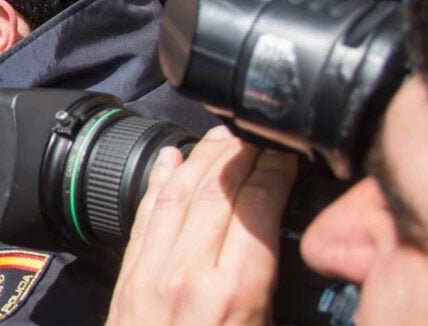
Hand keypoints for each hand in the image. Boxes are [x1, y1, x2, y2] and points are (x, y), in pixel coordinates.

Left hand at [106, 126, 297, 325]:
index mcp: (235, 291)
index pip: (256, 208)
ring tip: (220, 137)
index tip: (286, 155)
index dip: (274, 172)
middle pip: (217, 191)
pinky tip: (170, 158)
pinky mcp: (129, 276)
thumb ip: (278, 290)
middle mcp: (189, 272)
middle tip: (257, 135)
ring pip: (177, 194)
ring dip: (201, 158)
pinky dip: (158, 181)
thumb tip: (297, 248)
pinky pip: (144, 215)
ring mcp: (153, 270)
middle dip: (239, 155)